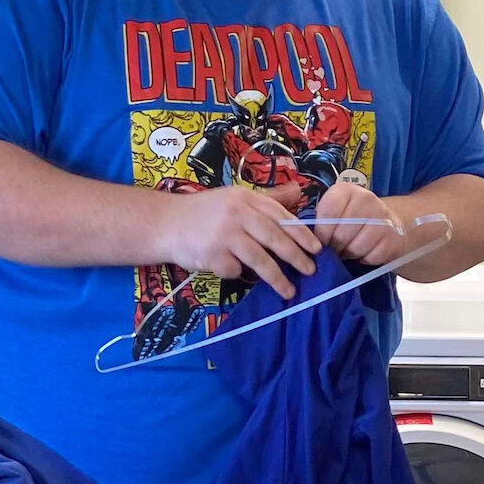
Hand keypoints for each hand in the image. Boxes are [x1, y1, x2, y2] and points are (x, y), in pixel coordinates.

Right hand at [154, 185, 316, 299]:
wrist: (166, 223)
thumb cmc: (205, 212)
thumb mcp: (235, 198)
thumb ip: (267, 198)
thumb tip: (298, 192)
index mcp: (245, 198)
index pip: (281, 216)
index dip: (302, 233)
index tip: (317, 249)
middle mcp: (236, 214)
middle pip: (274, 238)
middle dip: (296, 257)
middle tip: (311, 271)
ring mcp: (224, 235)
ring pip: (259, 259)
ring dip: (277, 277)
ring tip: (289, 291)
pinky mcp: (212, 255)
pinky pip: (234, 270)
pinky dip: (237, 274)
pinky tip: (232, 270)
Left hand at [311, 182, 415, 266]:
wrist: (387, 224)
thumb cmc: (352, 220)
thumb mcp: (335, 213)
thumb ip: (321, 221)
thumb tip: (308, 242)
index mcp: (346, 190)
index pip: (328, 213)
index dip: (322, 233)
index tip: (322, 241)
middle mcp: (366, 198)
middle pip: (341, 233)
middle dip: (335, 247)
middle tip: (337, 248)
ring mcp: (383, 217)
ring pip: (356, 247)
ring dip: (350, 254)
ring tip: (350, 249)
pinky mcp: (393, 236)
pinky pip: (371, 256)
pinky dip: (365, 259)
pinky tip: (365, 251)